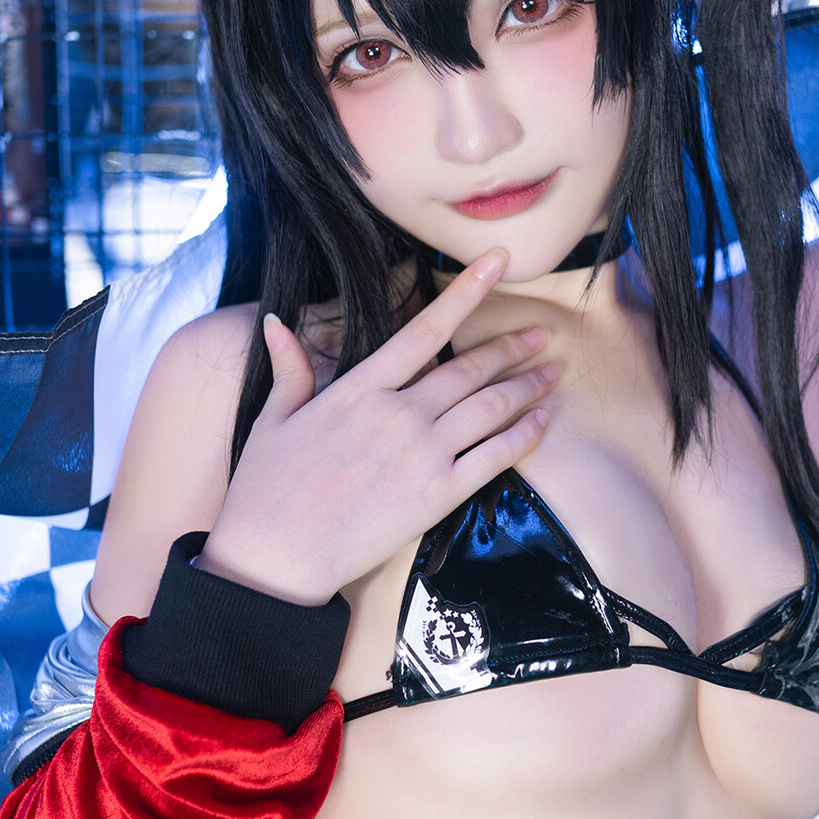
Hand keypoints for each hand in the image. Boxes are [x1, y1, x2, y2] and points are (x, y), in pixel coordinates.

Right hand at [199, 251, 556, 603]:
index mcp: (359, 388)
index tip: (498, 262)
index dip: (467, 291)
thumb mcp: (273, 418)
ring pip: (490, 407)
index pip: (424, 329)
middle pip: (469, 369)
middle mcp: (398, 413)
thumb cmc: (266, 489)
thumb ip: (289, 368)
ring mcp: (422, 454)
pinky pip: (495, 457)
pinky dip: (524, 434)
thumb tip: (276, 323)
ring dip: (528, 386)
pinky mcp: (437, 495)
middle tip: (540, 335)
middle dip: (511, 348)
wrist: (277, 556)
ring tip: (552, 372)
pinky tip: (542, 420)